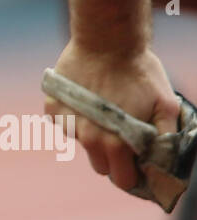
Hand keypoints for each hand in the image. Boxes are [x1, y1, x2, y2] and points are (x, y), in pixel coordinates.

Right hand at [44, 40, 179, 192]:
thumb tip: (162, 159)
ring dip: (94, 132)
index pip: (121, 179)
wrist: (106, 40)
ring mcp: (67, 124)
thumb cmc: (139, 71)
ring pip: (83, 142)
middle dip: (113, 156)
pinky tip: (87, 96)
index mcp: (114, 144)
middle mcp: (87, 139)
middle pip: (100, 165)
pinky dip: (75, 114)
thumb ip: (166, 135)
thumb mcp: (166, 103)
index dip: (132, 173)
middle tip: (123, 133)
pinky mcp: (52, 109)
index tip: (137, 162)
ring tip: (105, 107)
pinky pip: (65, 122)